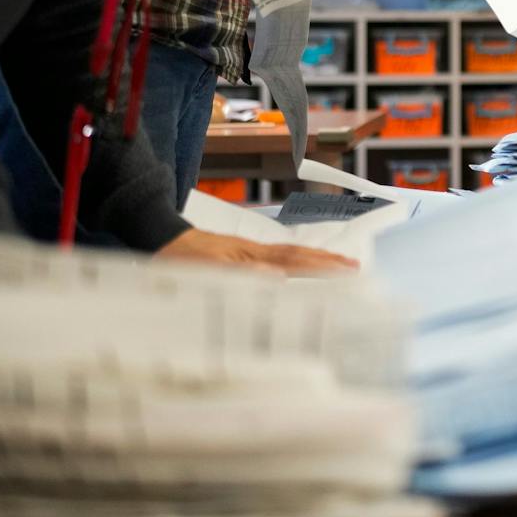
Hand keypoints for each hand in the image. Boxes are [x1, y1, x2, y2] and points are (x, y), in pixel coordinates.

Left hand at [156, 226, 356, 272]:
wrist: (158, 239)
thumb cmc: (178, 260)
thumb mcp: (204, 271)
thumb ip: (241, 274)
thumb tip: (278, 278)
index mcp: (249, 256)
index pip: (293, 262)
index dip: (321, 267)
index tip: (347, 271)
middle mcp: (253, 253)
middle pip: (298, 255)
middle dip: (328, 261)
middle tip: (357, 266)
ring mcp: (248, 252)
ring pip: (290, 255)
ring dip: (317, 260)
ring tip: (341, 264)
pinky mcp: (241, 254)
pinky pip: (278, 258)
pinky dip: (298, 262)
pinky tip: (303, 268)